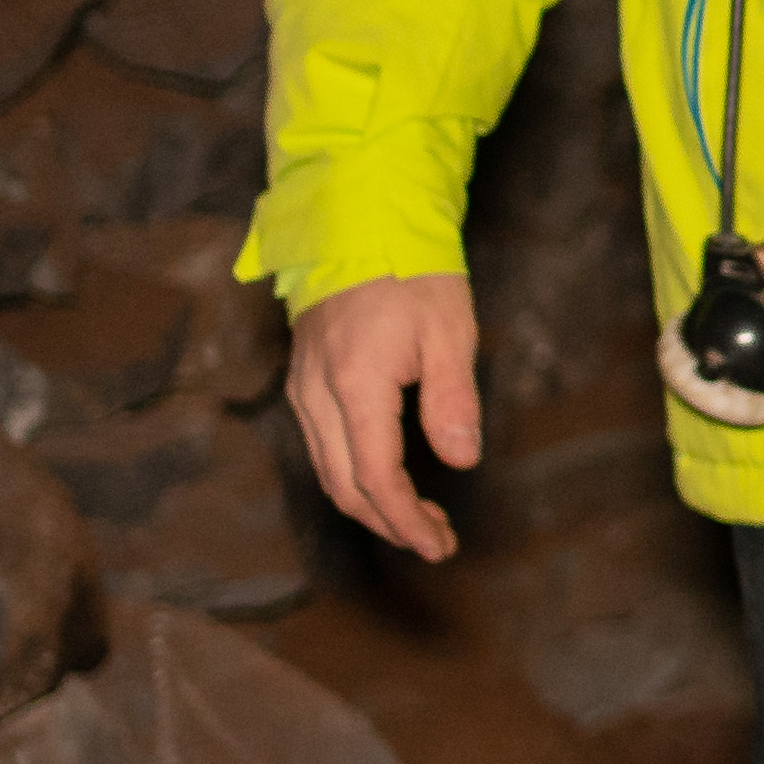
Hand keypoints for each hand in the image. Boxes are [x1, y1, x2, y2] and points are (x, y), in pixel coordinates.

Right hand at [286, 269, 480, 560]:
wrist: (358, 219)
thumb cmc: (410, 271)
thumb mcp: (449, 333)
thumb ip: (452, 402)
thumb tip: (461, 460)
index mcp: (355, 384)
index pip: (377, 478)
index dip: (408, 520)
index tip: (440, 545)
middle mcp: (316, 393)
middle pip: (344, 485)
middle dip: (391, 523)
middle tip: (436, 539)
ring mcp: (302, 386)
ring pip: (327, 469)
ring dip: (371, 503)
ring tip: (419, 517)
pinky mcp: (302, 378)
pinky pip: (321, 445)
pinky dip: (353, 474)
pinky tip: (387, 477)